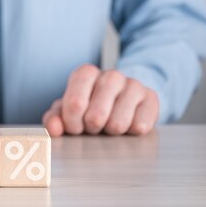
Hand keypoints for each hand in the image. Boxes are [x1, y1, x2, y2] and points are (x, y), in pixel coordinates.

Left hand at [43, 65, 158, 136]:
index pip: (75, 104)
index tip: (75, 127)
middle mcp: (111, 75)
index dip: (72, 123)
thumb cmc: (90, 106)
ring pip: (118, 124)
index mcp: (86, 73)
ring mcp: (133, 85)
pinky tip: (128, 124)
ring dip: (111, 133)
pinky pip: (139, 126)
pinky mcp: (151, 99)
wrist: (122, 100)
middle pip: (96, 117)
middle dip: (92, 129)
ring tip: (110, 124)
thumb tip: (54, 128)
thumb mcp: (67, 110)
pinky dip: (130, 133)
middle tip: (94, 126)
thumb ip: (54, 118)